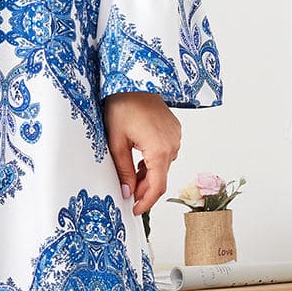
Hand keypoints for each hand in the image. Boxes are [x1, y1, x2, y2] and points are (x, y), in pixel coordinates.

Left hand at [101, 91, 181, 219]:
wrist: (133, 80)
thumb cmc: (122, 106)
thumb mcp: (116, 142)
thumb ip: (123, 170)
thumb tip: (127, 192)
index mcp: (160, 150)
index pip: (157, 187)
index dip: (146, 202)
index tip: (135, 210)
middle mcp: (173, 145)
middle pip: (160, 177)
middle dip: (144, 188)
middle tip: (126, 193)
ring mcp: (175, 137)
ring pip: (162, 166)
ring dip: (148, 174)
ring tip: (129, 172)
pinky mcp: (173, 130)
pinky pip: (165, 153)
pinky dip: (153, 161)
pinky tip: (138, 158)